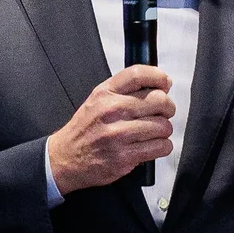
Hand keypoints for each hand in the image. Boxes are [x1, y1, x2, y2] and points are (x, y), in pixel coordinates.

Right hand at [47, 67, 173, 194]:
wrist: (66, 157)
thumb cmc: (86, 129)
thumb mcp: (97, 100)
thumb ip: (125, 90)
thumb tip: (162, 85)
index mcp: (105, 93)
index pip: (138, 74)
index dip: (158, 77)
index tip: (165, 83)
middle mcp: (112, 111)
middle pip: (159, 100)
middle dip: (167, 107)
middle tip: (163, 113)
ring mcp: (118, 134)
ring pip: (163, 126)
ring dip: (164, 130)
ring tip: (154, 133)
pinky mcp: (125, 156)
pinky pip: (160, 147)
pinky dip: (162, 147)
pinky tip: (153, 145)